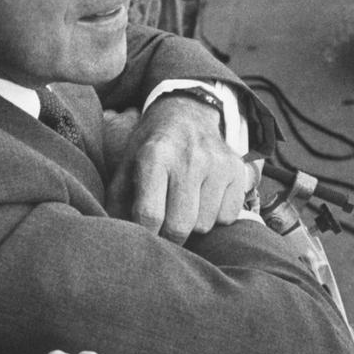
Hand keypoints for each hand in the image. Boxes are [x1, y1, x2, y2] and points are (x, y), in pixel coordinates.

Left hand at [105, 96, 249, 242]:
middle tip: (163, 229)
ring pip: (205, 225)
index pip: (150, 214)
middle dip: (169, 236)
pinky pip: (228, 216)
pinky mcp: (237, 170)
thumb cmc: (152, 146)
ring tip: (183, 207)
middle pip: (180, 225)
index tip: (145, 239)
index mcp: (155, 156)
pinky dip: (215, 217)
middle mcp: (189, 158)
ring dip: (193, 226)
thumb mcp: (127, 164)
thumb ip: (118, 200)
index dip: (146, 235)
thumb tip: (116, 234)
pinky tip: (204, 200)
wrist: (187, 113)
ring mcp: (217, 164)